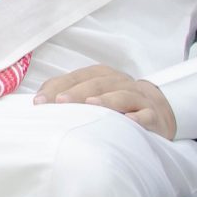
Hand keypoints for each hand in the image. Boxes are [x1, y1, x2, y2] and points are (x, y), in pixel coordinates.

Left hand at [33, 66, 176, 138]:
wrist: (157, 110)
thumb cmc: (115, 103)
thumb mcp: (93, 93)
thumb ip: (68, 93)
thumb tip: (39, 100)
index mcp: (102, 75)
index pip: (78, 77)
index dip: (58, 87)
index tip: (39, 102)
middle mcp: (120, 82)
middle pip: (98, 84)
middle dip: (77, 92)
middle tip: (60, 102)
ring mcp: (138, 98)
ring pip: (123, 95)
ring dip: (106, 100)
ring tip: (91, 106)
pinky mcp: (154, 115)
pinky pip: (146, 115)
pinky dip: (138, 118)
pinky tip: (128, 121)